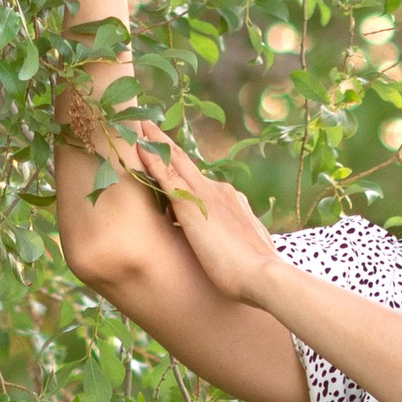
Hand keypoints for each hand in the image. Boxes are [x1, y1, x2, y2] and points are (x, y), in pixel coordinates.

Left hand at [128, 131, 282, 306]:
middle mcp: (217, 190)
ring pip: (174, 162)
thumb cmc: (253, 272)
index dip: (182, 166)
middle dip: (166, 144)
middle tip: (147, 126)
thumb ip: (230, 239)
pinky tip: (138, 146)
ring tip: (139, 127)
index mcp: (228, 200)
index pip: (198, 180)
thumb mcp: (241, 249)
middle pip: (185, 162)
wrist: (262, 275)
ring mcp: (203, 195)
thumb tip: (225, 245)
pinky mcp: (190, 206)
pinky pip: (166, 176)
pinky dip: (152, 160)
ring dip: (156, 143)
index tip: (168, 154)